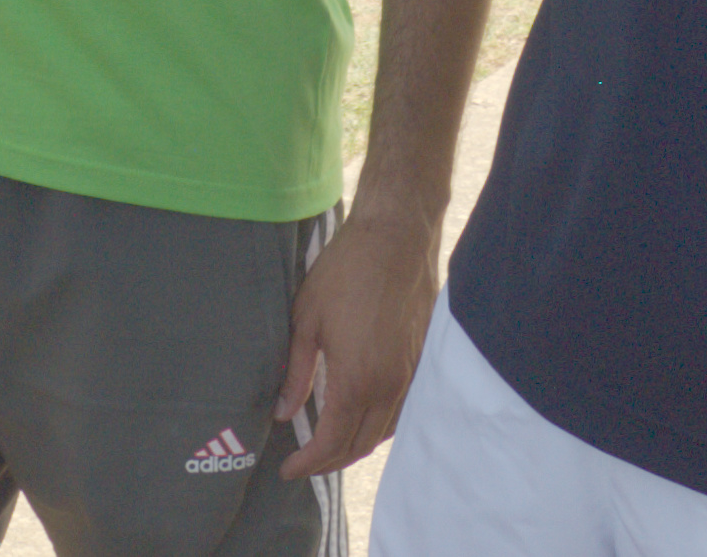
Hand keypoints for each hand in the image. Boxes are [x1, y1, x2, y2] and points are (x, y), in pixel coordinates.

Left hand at [273, 206, 437, 477]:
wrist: (396, 237)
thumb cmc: (346, 271)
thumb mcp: (306, 320)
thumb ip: (296, 373)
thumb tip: (284, 413)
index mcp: (356, 379)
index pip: (333, 442)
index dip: (309, 463)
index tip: (288, 469)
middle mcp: (389, 387)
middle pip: (359, 445)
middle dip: (329, 462)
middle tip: (303, 463)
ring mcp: (410, 375)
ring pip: (383, 433)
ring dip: (354, 446)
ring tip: (327, 445)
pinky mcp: (422, 361)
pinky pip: (400, 412)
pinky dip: (377, 427)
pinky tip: (360, 418)